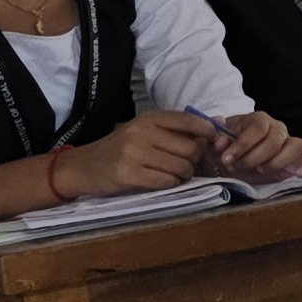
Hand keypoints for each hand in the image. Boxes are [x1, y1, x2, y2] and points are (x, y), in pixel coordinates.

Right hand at [63, 112, 217, 197]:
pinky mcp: (128, 173)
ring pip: (181, 166)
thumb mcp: (145, 131)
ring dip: (184, 174)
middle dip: (194, 160)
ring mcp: (133, 153)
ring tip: (173, 173)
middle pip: (190, 148)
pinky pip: (166, 181)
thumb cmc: (121, 149)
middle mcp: (141, 131)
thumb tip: (217, 123)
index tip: (212, 141)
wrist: (84, 167)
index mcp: (149, 118)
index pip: (189, 120)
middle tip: (186, 164)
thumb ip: (177, 129)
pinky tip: (161, 181)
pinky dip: (170, 184)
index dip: (207, 132)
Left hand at [203, 111, 301, 183]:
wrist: (233, 162)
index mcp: (258, 120)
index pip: (258, 127)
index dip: (243, 143)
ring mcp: (291, 144)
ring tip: (260, 170)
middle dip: (254, 157)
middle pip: (275, 139)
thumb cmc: (226, 150)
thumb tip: (221, 140)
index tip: (227, 159)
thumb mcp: (216, 144)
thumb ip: (217, 140)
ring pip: (297, 146)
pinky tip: (300, 174)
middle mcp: (278, 129)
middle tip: (238, 166)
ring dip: (276, 162)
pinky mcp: (300, 160)